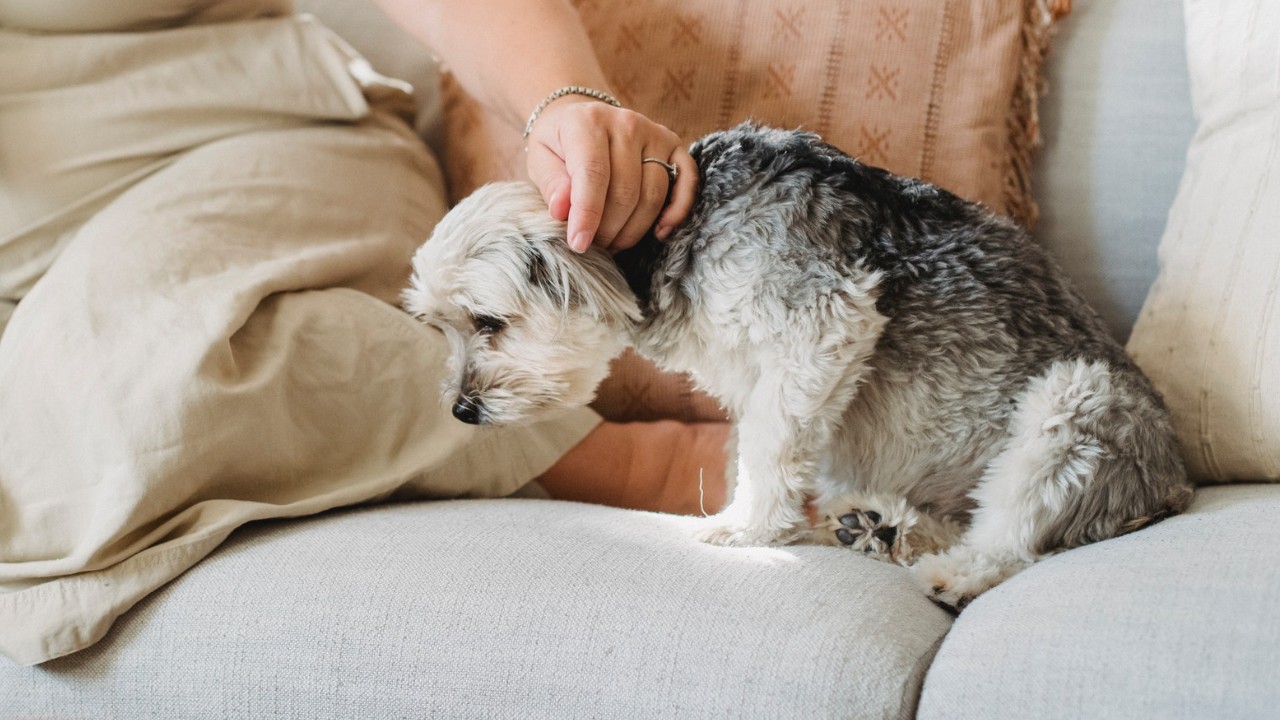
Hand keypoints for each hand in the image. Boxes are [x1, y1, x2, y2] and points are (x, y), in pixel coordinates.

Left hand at [524, 98, 697, 252]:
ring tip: (613, 244)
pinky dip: (677, 211)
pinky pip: (687, 182)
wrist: (582, 117)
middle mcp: (627, 123)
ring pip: (653, 194)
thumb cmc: (559, 145)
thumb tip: (562, 211)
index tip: (579, 244)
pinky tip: (659, 232)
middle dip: (609, 229)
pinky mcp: (674, 146)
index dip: (588, 214)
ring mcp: (655, 134)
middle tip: (594, 247)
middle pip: (626, 190)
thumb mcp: (541, 160)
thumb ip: (552, 185)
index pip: (593, 173)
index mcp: (589, 123)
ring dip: (634, 229)